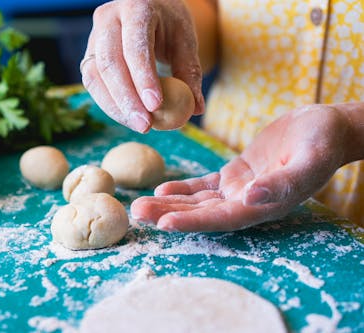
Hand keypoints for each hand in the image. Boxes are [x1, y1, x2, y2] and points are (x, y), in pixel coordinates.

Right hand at [81, 0, 204, 132]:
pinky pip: (93, 84)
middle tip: (146, 125)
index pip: (135, 46)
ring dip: (116, 107)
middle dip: (127, 99)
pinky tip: (128, 117)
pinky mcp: (88, 56)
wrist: (147, 10)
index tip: (156, 106)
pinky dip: (109, 104)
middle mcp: (108, 19)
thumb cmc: (169, 25)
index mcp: (136, 8)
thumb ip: (190, 72)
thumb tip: (196, 108)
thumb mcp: (185, 41)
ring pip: (95, 77)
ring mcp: (93, 37)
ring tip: (140, 125)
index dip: (143, 78)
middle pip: (110, 63)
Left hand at [131, 104, 351, 230]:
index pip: (221, 219)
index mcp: (263, 206)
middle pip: (201, 213)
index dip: (192, 223)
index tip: (163, 224)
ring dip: (169, 203)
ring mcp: (239, 189)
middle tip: (136, 211)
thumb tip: (251, 197)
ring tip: (140, 202)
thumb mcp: (308, 160)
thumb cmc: (323, 143)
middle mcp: (247, 203)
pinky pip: (205, 184)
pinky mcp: (235, 173)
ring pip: (198, 200)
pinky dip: (184, 188)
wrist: (326, 127)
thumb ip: (283, 182)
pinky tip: (162, 188)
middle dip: (169, 214)